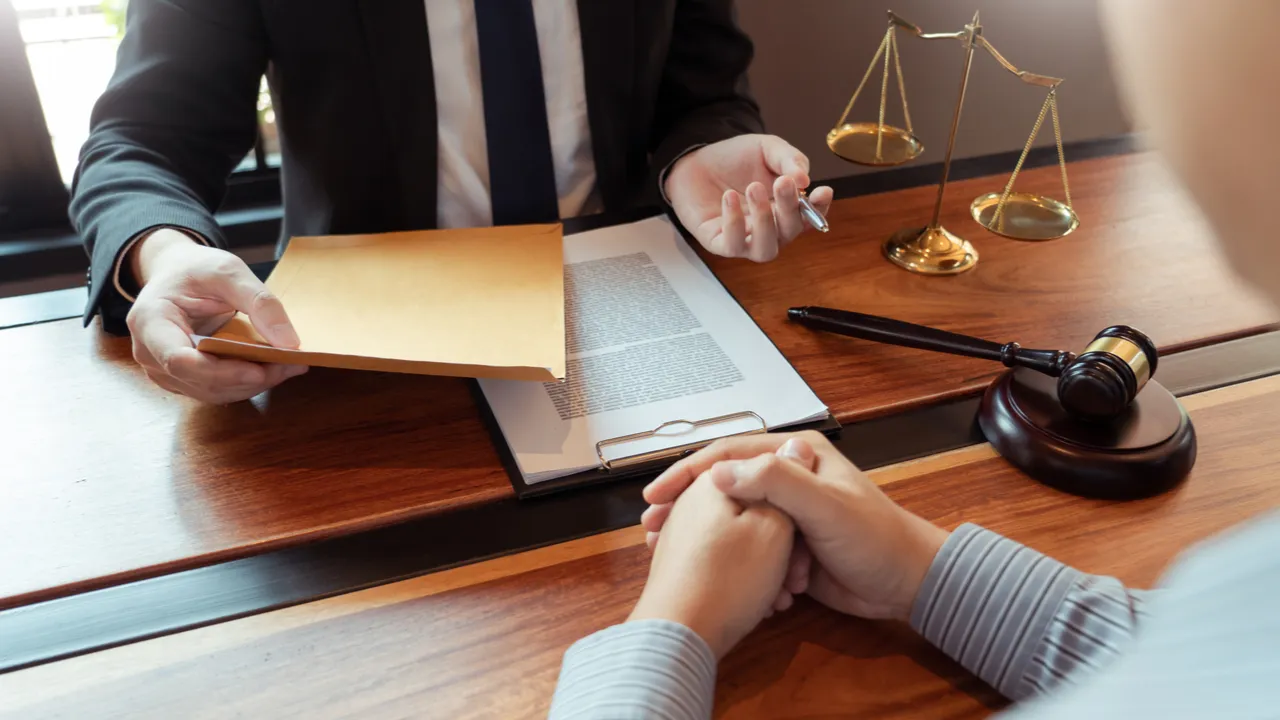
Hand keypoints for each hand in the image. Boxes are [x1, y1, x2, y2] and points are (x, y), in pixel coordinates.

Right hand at [125, 228, 307, 403]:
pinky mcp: (181, 378)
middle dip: (248, 378)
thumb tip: (289, 342)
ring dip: (252, 384)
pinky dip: (245, 382)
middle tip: (291, 364)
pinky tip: (272, 369)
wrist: (177, 273)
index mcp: (150, 322)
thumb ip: (259, 302)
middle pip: (201, 381)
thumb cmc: (196, 269)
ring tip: (289, 366)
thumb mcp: (229, 271)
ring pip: (212, 391)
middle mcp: (149, 353)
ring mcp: (163, 370)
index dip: (221, 372)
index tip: (260, 370)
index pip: (180, 360)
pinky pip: (215, 389)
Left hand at [629, 471, 794, 658]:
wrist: (679, 635)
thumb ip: (786, 485)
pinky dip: (748, 575)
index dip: (790, 483)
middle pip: (752, 506)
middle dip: (780, 535)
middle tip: (798, 566)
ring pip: (742, 537)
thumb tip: (794, 447)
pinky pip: (726, 558)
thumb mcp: (774, 526)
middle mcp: (694, 501)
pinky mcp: (683, 562)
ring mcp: (685, 532)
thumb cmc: (729, 578)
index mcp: (714, 481)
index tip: (808, 508)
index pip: (758, 463)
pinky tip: (763, 602)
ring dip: (768, 562)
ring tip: (784, 592)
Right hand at [642, 432, 949, 620]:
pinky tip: (706, 570)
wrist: (907, 584)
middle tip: (653, 527)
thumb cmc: (876, 539)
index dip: (688, 472)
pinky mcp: (787, 543)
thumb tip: (720, 471)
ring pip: (730, 516)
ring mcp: (786, 511)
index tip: (657, 496)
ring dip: (701, 533)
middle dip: (686, 505)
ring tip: (668, 551)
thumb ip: (777, 483)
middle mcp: (789, 477)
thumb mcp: (824, 506)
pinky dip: (726, 556)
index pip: (728, 454)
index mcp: (797, 455)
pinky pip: (747, 545)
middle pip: (723, 483)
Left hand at [664, 134, 832, 261]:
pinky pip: (732, 245)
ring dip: (764, 221)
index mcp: (786, 209)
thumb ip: (789, 159)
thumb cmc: (735, 159)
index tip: (823, 191)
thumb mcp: (767, 149)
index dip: (820, 209)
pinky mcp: (719, 242)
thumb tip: (804, 180)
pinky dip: (734, 223)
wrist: (696, 159)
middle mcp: (769, 229)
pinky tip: (729, 196)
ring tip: (753, 189)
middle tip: (782, 182)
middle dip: (790, 208)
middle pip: (790, 232)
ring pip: (766, 250)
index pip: (810, 218)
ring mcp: (745, 239)